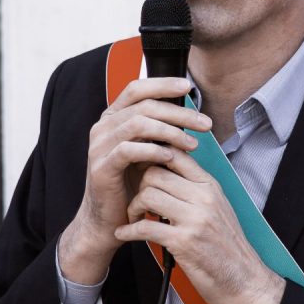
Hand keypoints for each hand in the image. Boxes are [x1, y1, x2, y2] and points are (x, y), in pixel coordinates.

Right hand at [58, 78, 211, 283]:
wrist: (109, 219)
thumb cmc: (132, 184)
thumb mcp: (148, 152)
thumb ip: (160, 131)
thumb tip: (191, 116)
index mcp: (113, 118)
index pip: (137, 88)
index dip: (162, 84)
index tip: (188, 87)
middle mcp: (103, 127)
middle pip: (144, 106)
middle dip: (179, 113)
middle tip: (204, 124)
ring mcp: (99, 146)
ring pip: (138, 124)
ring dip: (170, 131)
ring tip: (193, 144)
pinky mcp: (101, 166)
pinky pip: (128, 150)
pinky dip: (153, 150)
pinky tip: (171, 157)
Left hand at [116, 148, 285, 303]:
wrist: (245, 280)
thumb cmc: (228, 247)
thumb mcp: (218, 209)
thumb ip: (196, 191)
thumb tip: (169, 175)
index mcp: (211, 186)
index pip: (176, 155)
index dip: (152, 158)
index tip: (140, 171)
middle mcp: (204, 197)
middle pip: (155, 173)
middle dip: (138, 186)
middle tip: (138, 201)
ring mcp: (195, 219)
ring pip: (148, 195)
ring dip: (133, 207)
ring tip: (134, 218)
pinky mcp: (184, 242)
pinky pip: (145, 227)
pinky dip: (129, 231)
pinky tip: (124, 234)